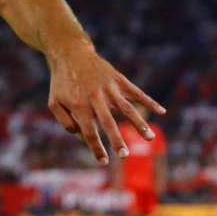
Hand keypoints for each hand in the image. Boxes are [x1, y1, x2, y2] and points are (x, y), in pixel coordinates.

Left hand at [44, 34, 163, 163]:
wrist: (70, 53)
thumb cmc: (62, 81)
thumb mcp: (54, 102)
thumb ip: (65, 121)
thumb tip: (80, 135)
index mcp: (79, 105)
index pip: (88, 132)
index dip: (96, 148)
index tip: (103, 162)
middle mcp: (95, 97)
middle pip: (108, 122)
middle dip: (117, 140)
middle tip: (125, 156)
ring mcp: (109, 88)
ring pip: (126, 108)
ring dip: (139, 123)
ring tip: (150, 138)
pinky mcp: (118, 79)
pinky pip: (136, 92)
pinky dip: (149, 101)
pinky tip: (162, 111)